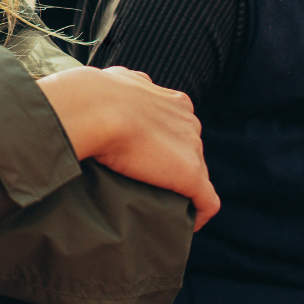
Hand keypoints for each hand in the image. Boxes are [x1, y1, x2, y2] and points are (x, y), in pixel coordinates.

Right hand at [37, 65, 220, 229]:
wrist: (95, 109)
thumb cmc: (96, 96)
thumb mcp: (115, 80)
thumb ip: (126, 85)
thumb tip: (116, 84)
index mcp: (174, 101)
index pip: (179, 127)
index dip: (166, 143)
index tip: (148, 156)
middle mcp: (189, 121)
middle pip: (190, 150)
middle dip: (174, 164)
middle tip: (148, 181)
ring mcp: (192, 149)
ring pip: (197, 174)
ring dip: (182, 189)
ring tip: (161, 204)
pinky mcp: (191, 175)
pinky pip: (207, 202)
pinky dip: (200, 214)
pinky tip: (187, 223)